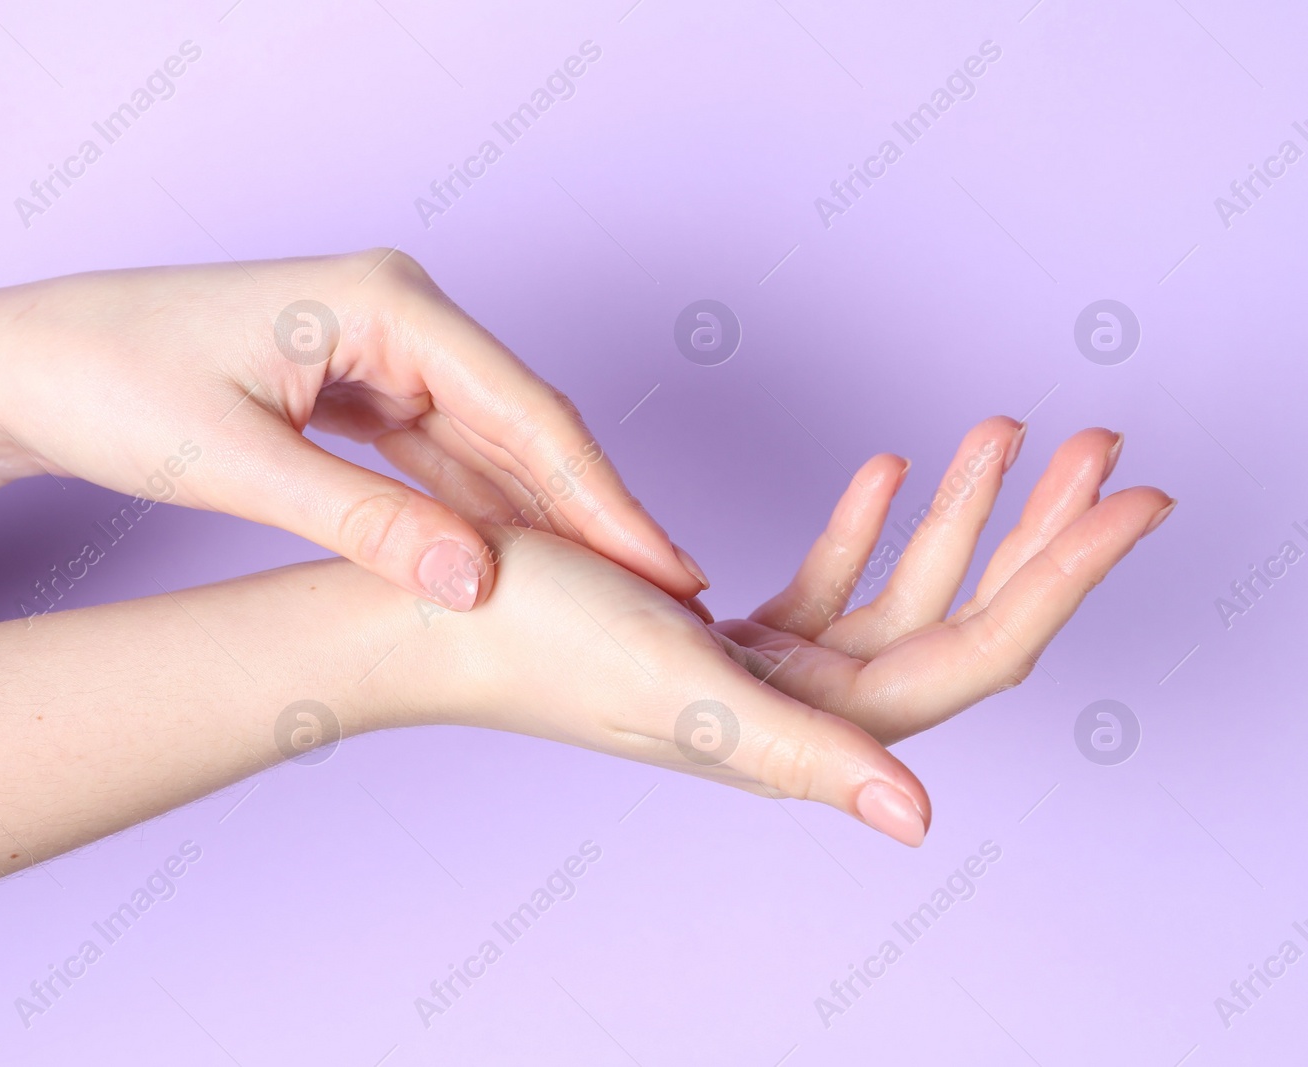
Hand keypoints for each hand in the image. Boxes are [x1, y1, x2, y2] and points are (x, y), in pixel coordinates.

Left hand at [0, 251, 704, 609]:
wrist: (24, 363)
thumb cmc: (111, 385)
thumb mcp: (241, 465)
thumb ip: (366, 526)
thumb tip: (475, 585)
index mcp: (386, 301)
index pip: (527, 409)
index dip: (601, 499)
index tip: (660, 568)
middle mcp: (398, 311)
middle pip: (524, 421)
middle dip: (592, 509)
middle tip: (665, 592)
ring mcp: (381, 346)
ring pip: (488, 442)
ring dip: (541, 515)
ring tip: (609, 589)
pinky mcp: (356, 382)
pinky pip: (439, 453)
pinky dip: (476, 507)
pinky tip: (514, 560)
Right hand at [416, 418, 1171, 845]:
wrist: (431, 614)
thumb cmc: (537, 643)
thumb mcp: (682, 689)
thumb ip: (808, 753)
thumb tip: (916, 820)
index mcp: (810, 730)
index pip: (980, 652)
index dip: (1066, 578)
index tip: (1135, 497)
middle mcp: (803, 711)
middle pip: (961, 621)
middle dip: (1037, 535)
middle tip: (1101, 448)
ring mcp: (767, 673)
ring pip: (902, 596)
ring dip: (958, 518)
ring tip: (1000, 431)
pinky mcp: (723, 635)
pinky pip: (824, 586)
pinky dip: (864, 530)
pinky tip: (884, 475)